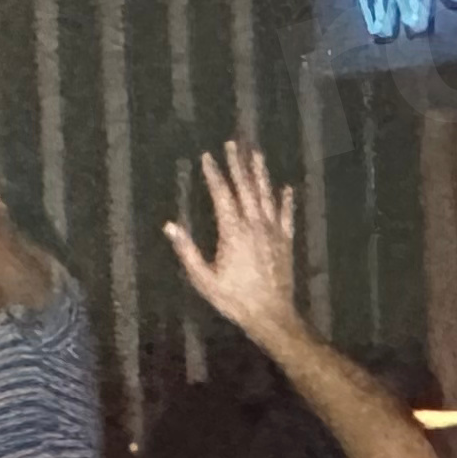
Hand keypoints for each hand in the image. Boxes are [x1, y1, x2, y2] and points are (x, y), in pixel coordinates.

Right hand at [163, 137, 304, 347]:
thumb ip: (187, 251)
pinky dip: (286, 200)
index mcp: (232, 231)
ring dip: (260, 173)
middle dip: (237, 164)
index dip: (214, 174)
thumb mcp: (204, 279)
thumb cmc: (234, 299)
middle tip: (233, 144)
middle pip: (245, 188)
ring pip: (266, 195)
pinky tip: (286, 188)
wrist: (271, 314)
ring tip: (257, 154)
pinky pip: (286, 215)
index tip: (207, 157)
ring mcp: (273, 231)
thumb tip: (170, 226)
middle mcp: (254, 225)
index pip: (222, 195)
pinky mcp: (285, 241)